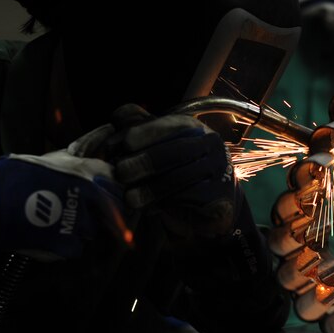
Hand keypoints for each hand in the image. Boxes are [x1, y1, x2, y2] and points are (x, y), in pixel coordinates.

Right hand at [0, 143, 127, 264]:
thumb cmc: (12, 175)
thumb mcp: (49, 160)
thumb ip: (76, 166)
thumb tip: (96, 167)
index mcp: (87, 173)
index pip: (119, 188)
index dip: (114, 195)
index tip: (109, 201)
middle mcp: (89, 197)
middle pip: (112, 213)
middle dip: (102, 216)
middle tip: (80, 215)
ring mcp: (80, 222)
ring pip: (92, 231)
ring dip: (80, 230)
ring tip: (54, 223)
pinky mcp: (67, 245)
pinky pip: (75, 248)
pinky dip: (64, 245)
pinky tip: (46, 235)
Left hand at [111, 104, 236, 239]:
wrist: (211, 206)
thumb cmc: (176, 173)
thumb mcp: (158, 149)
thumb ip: (138, 134)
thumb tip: (114, 124)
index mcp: (191, 127)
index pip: (169, 123)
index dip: (143, 131)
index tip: (120, 145)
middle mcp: (208, 143)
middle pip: (175, 150)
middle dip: (144, 161)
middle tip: (120, 172)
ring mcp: (218, 169)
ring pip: (180, 177)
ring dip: (150, 189)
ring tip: (129, 198)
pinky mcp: (219, 196)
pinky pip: (188, 198)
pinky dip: (165, 204)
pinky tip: (149, 209)